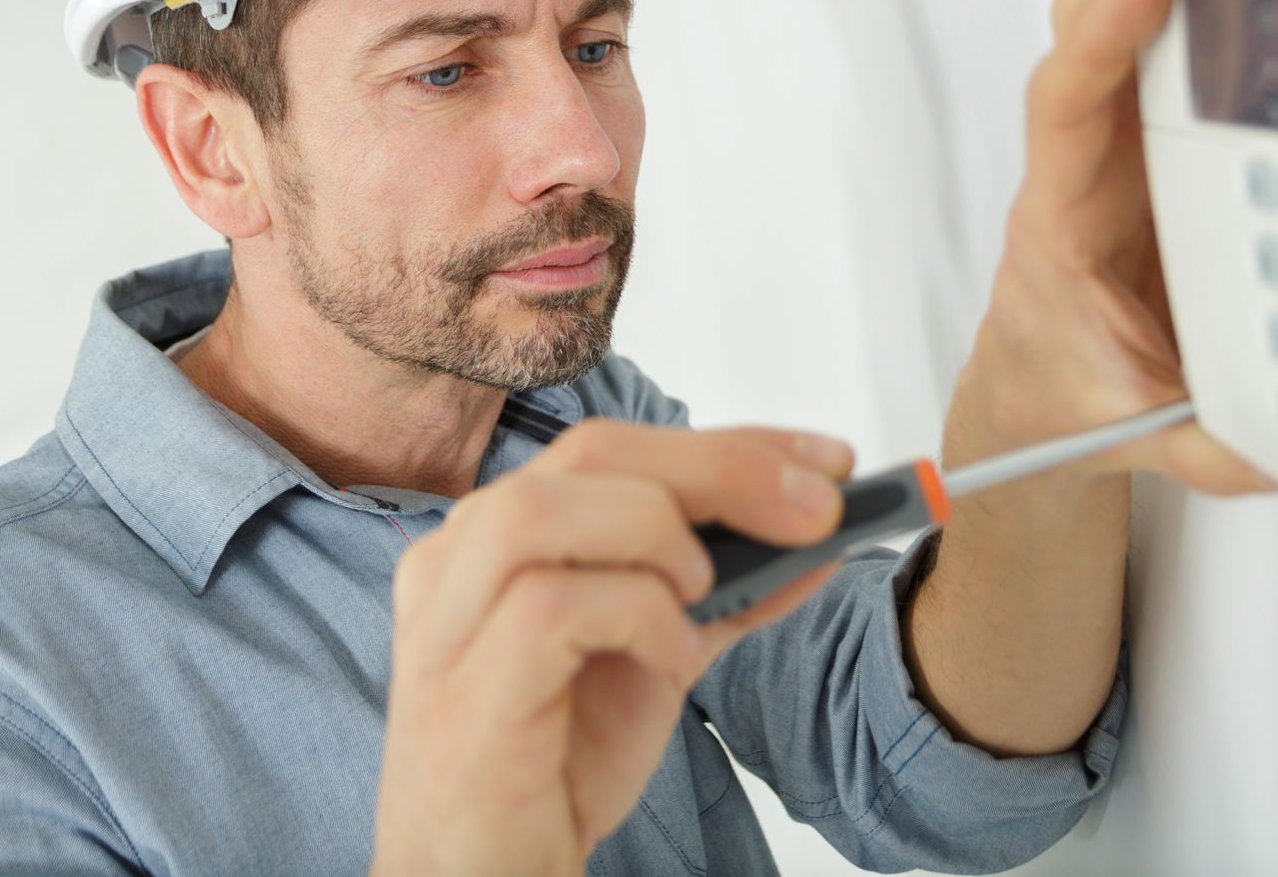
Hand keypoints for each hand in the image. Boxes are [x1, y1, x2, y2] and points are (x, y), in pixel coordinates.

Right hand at [368, 419, 853, 876]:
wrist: (491, 873)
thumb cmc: (554, 762)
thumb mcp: (660, 654)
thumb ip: (728, 592)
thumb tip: (820, 537)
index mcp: (503, 534)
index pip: (618, 446)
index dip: (733, 443)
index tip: (829, 462)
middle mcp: (459, 557)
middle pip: (591, 452)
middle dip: (724, 467)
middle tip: (821, 508)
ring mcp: (448, 621)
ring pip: (548, 507)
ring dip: (659, 532)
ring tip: (708, 591)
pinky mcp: (463, 689)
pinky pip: (552, 605)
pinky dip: (638, 616)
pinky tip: (671, 658)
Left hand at [950, 0, 1277, 495]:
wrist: (1036, 396)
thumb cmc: (1069, 399)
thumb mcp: (1133, 437)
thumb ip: (1202, 447)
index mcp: (1062, 220)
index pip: (1069, 108)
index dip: (1106, 36)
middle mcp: (1079, 164)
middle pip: (1084, 29)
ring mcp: (1112, 145)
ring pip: (1112, 18)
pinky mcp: (1149, 142)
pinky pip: (1149, 41)